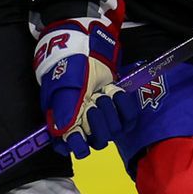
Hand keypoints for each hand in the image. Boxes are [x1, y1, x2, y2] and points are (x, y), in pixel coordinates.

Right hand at [35, 19, 139, 157]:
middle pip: (97, 140)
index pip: (70, 147)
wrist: (86, 46)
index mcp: (65, 121)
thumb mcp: (64, 88)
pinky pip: (128, 119)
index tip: (80, 139)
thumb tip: (64, 132)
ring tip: (102, 93)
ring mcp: (102, 115)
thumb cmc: (70, 66)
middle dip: (97, 122)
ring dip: (110, 110)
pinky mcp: (118, 107)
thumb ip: (64, 111)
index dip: (77, 145)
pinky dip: (124, 105)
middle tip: (92, 103)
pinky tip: (115, 93)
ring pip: (114, 130)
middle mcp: (84, 122)